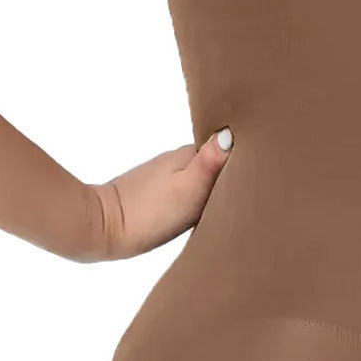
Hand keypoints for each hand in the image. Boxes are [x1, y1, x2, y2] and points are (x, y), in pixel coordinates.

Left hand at [81, 128, 233, 260]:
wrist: (103, 228)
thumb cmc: (150, 211)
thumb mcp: (188, 188)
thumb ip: (209, 162)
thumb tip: (230, 132)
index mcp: (187, 155)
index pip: (224, 149)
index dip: (241, 157)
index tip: (257, 170)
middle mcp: (175, 161)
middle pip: (212, 162)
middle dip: (228, 172)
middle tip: (247, 191)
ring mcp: (162, 177)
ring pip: (198, 177)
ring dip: (211, 186)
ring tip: (229, 202)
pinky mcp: (153, 195)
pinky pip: (184, 191)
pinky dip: (195, 198)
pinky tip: (201, 212)